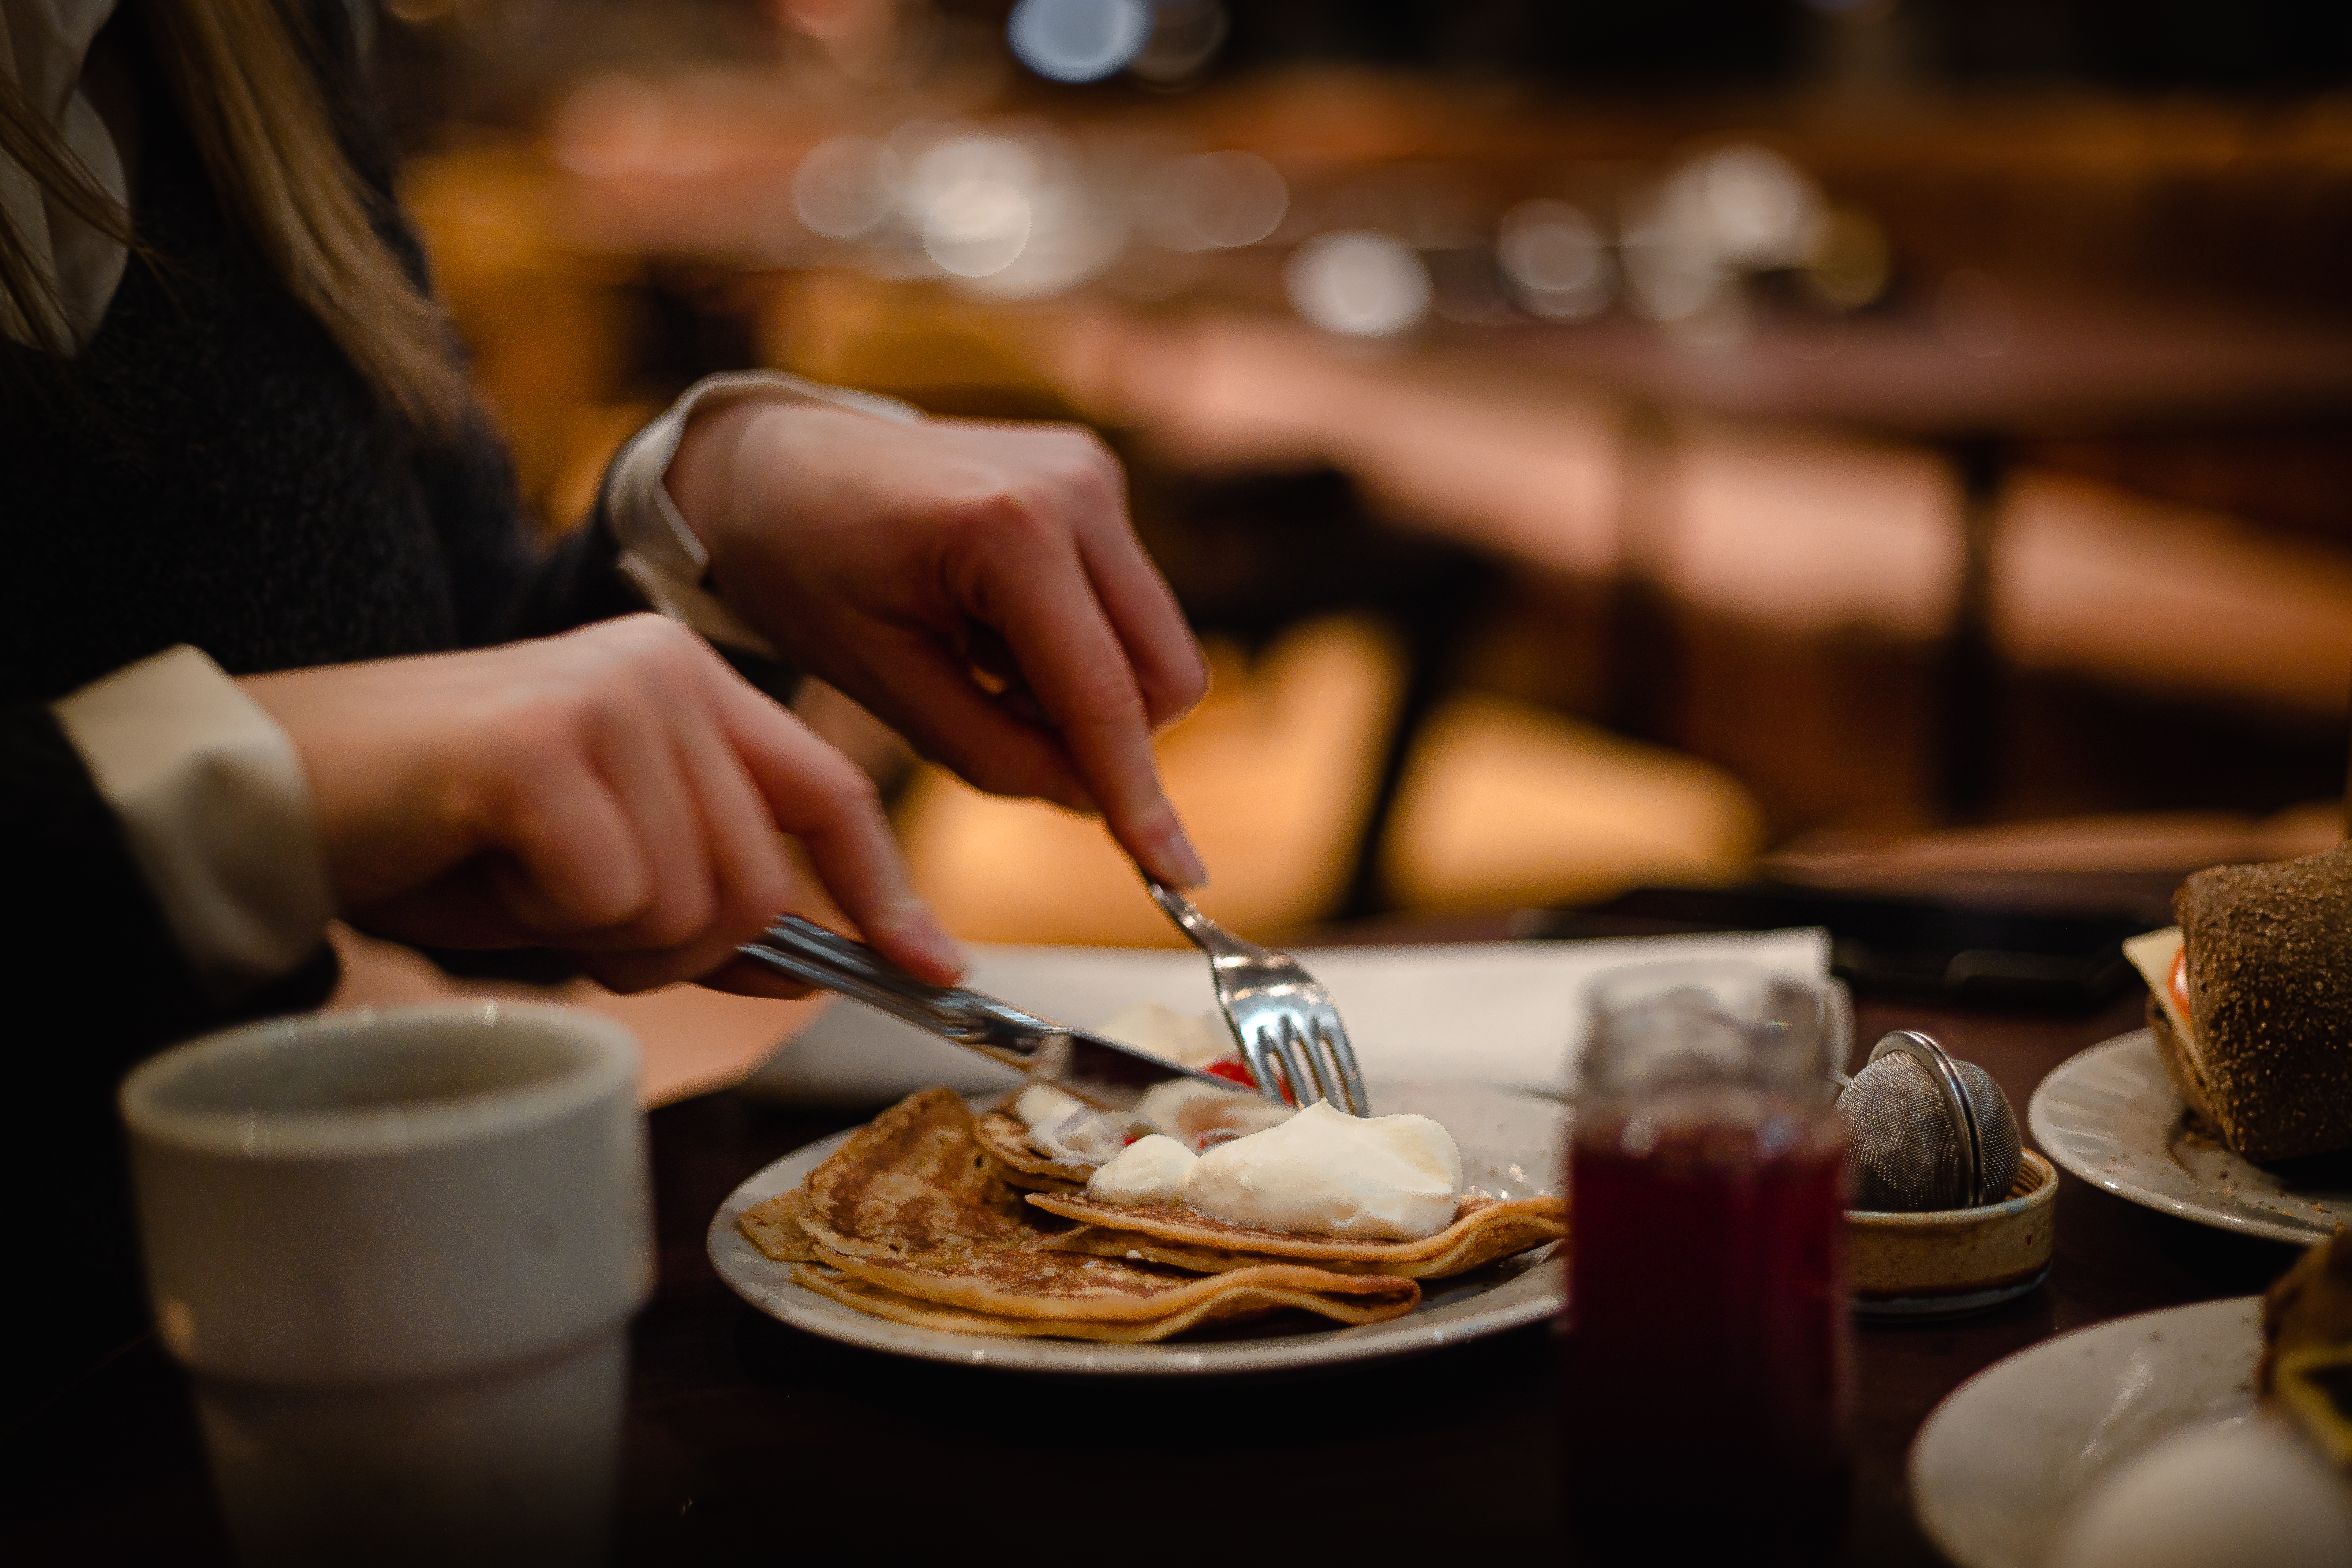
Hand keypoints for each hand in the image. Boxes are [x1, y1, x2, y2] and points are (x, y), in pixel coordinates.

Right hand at [242, 615, 960, 994]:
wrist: (282, 793)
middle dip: (672, 944)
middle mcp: (664, 669)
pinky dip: (549, 918)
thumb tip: (816, 962)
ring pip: (694, 904)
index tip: (933, 970)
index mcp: (688, 681)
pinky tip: (488, 865)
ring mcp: (609, 697)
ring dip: (606, 935)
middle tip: (568, 907)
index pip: (828, 797)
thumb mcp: (598, 872)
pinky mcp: (546, 746)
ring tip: (522, 877)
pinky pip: (613, 899)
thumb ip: (706, 906)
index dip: (885, 895)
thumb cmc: (440, 835)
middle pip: (760, 886)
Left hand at [666, 399, 1210, 887]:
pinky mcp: (1093, 478)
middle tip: (1006, 736)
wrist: (772, 462)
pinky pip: (1127, 605)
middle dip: (1110, 740)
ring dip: (1087, 693)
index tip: (1177, 875)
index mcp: (1010, 530)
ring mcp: (1091, 474)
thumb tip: (1094, 801)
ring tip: (983, 670)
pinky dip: (1077, 649)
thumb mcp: (880, 682)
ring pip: (1155, 644)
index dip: (1139, 797)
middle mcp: (1075, 487)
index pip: (1105, 696)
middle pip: (1165, 673)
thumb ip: (991, 752)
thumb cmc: (802, 566)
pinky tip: (994, 631)